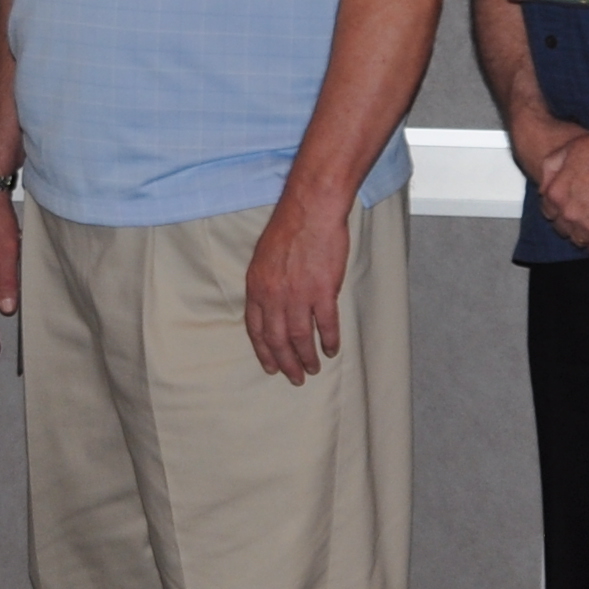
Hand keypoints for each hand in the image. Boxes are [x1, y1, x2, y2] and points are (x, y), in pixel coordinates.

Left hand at [243, 196, 353, 382]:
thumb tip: (271, 306)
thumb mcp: (264, 257)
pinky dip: (329, 340)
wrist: (311, 211)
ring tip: (314, 368)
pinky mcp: (323, 291)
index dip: (264, 352)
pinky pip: (326, 325)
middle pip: (278, 339)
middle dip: (286, 363)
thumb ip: (265, 284)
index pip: (256, 329)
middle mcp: (274, 296)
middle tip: (295, 377)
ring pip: (301, 337)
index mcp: (256, 287)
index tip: (271, 367)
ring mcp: (298, 295)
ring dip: (307, 357)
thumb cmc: (289, 228)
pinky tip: (332, 349)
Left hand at [534, 123, 588, 263]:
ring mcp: (587, 226)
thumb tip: (543, 186)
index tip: (570, 207)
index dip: (560, 209)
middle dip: (572, 223)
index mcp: (556, 193)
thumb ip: (552, 169)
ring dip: (586, 235)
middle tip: (586, 216)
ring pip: (580, 240)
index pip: (549, 212)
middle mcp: (568, 213)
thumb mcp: (570, 149)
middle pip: (564, 228)